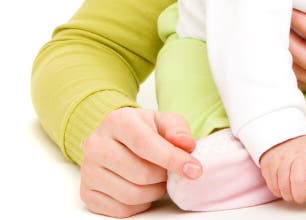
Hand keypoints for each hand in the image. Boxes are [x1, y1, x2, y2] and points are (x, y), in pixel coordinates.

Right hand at [80, 107, 201, 217]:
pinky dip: (140, 204)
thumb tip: (187, 146)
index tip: (194, 169)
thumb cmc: (143, 129)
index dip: (172, 159)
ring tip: (158, 179)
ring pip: (131, 195)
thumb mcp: (163, 121)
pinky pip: (121, 210)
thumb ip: (178, 130)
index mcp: (118, 121)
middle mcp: (97, 145)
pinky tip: (143, 189)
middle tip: (169, 171)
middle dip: (164, 176)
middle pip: (140, 174)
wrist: (115, 138)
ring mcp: (88, 170)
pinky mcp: (86, 192)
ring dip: (154, 192)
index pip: (145, 144)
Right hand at [259, 135, 305, 203]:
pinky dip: (278, 190)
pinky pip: (273, 184)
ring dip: (288, 194)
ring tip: (292, 194)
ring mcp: (281, 160)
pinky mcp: (269, 166)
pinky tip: (283, 188)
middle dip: (300, 193)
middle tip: (302, 197)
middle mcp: (296, 155)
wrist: (281, 137)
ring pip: (283, 184)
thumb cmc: (302, 146)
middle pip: (298, 178)